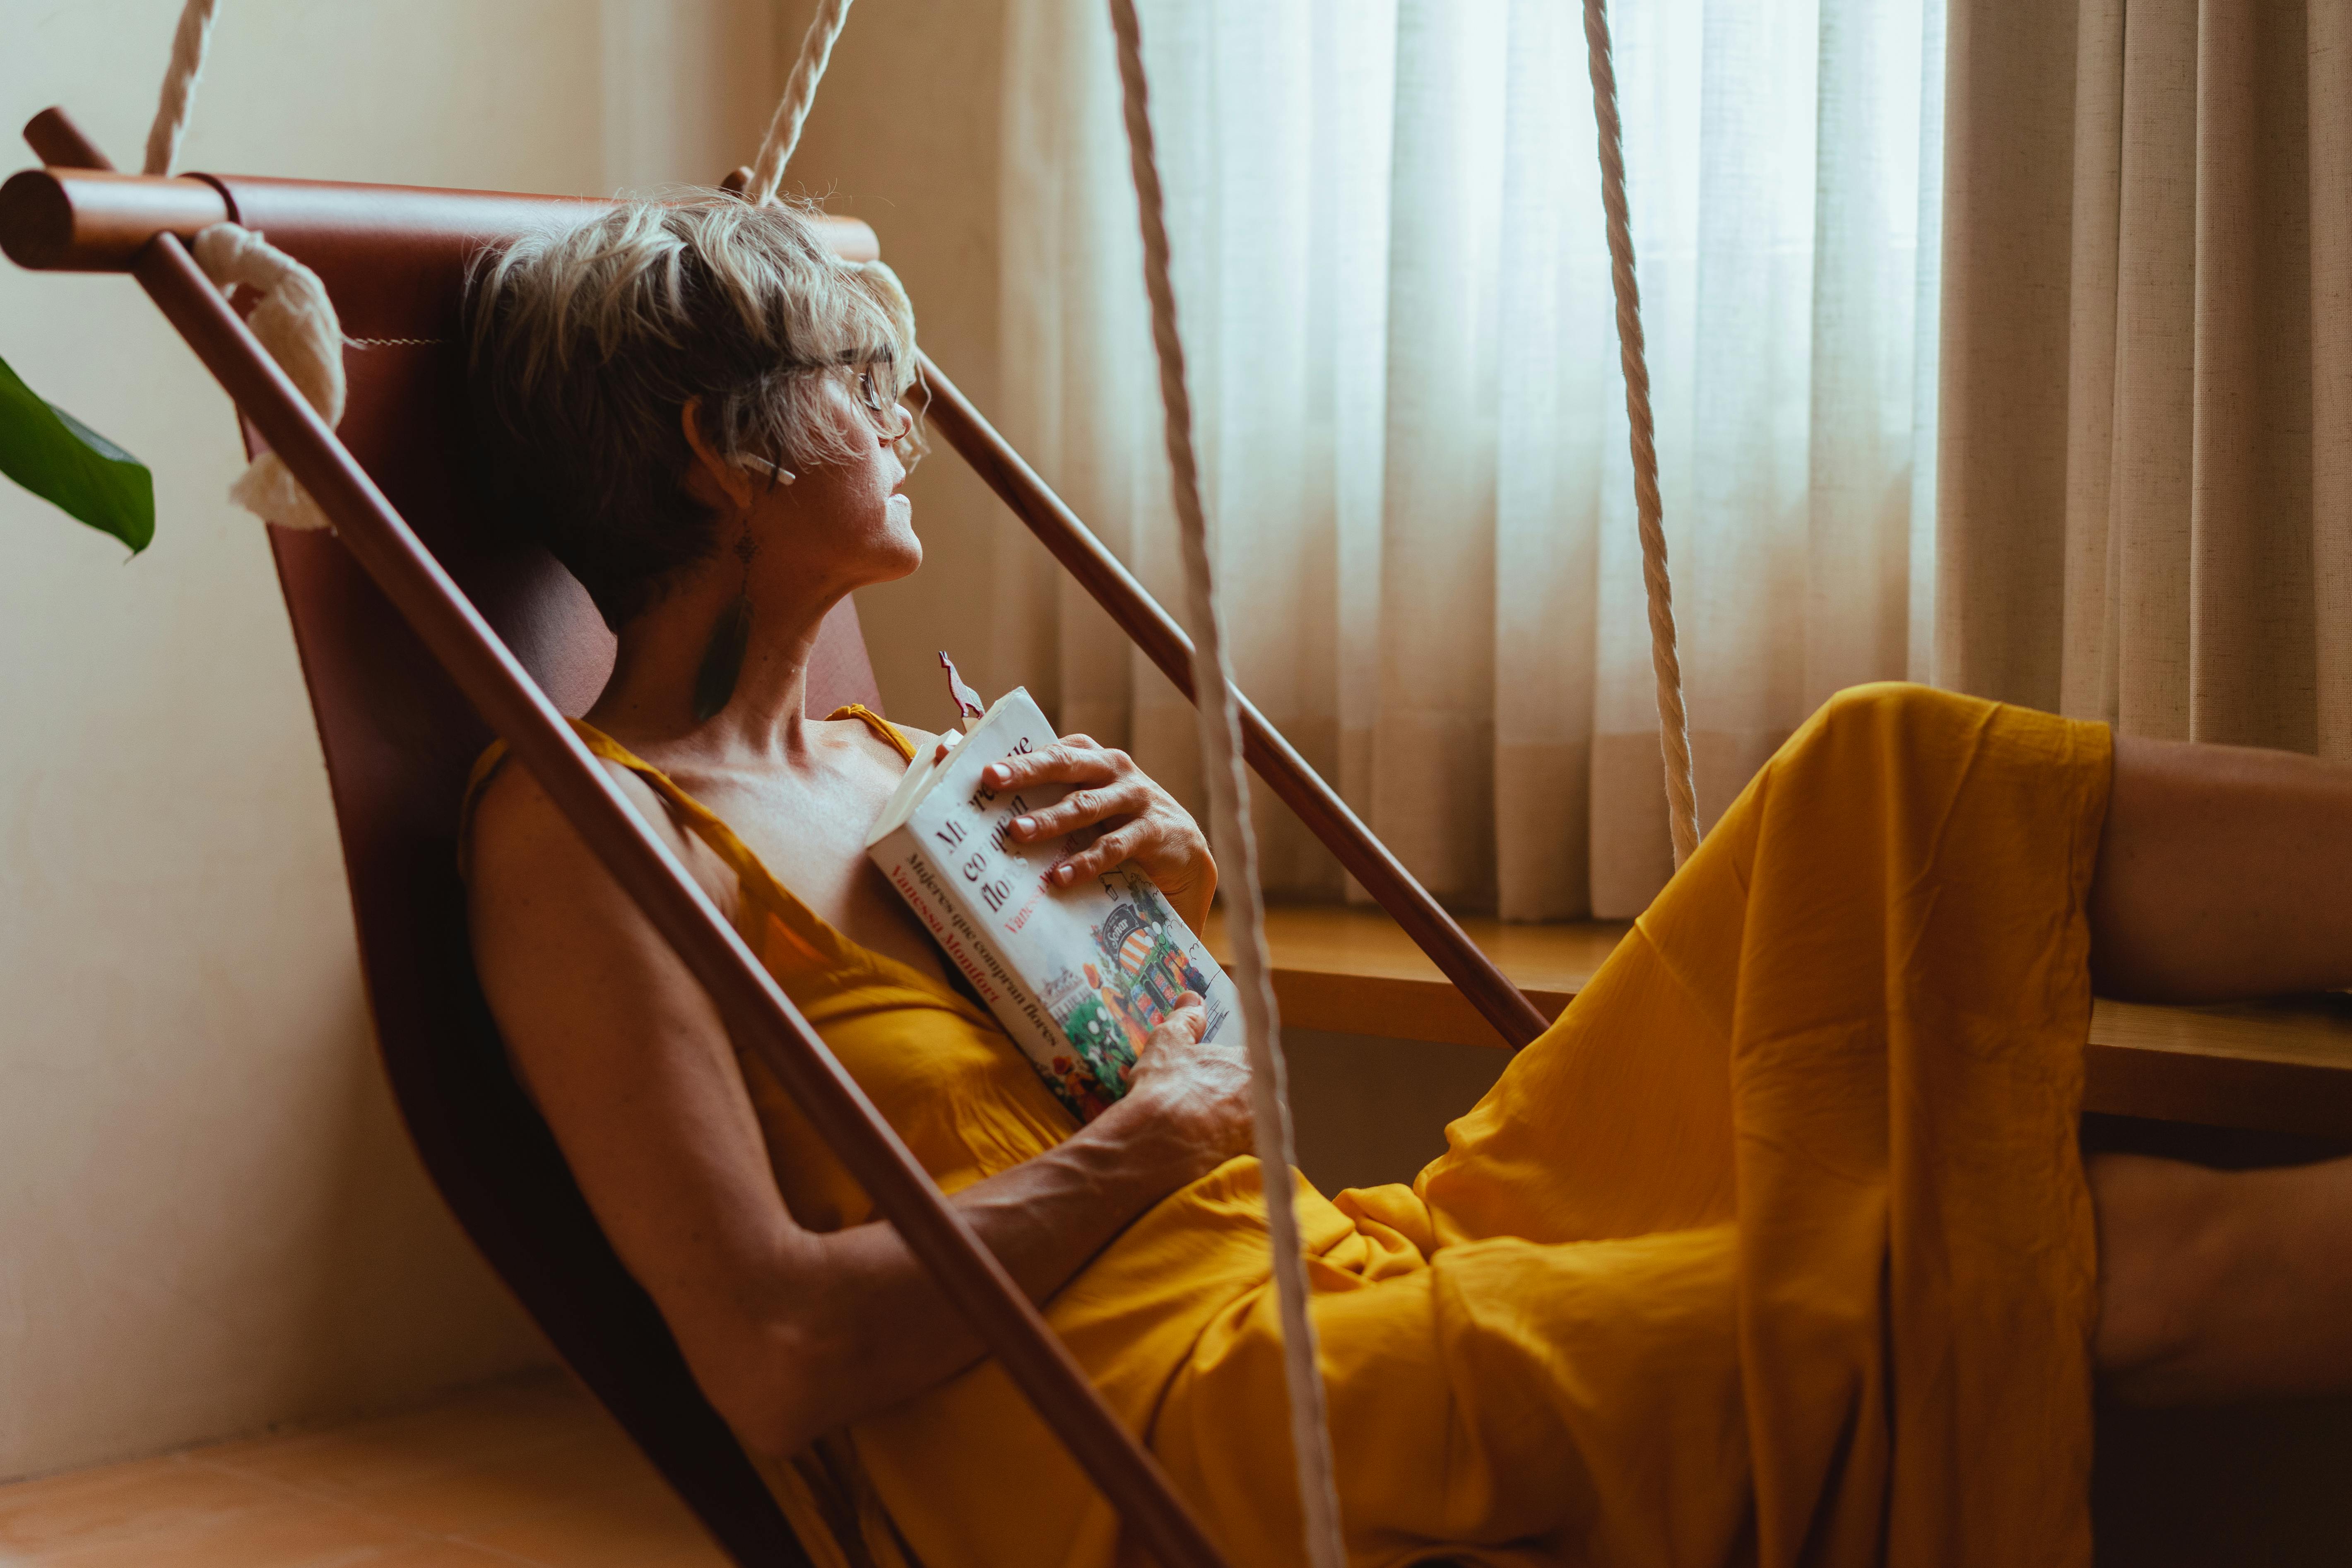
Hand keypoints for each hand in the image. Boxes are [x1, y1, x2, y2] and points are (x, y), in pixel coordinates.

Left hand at [984, 735, 1215, 929]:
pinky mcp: (1155, 831)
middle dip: (1025, 770)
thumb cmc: (1119, 828)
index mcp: (1089, 758)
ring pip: (1086, 805)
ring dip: (1051, 819)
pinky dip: (1087, 861)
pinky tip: (1062, 877)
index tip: (963, 756)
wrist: (1184, 857)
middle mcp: (1112, 769)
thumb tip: (986, 817)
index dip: (1008, 753)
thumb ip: (1048, 803)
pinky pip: (1115, 846)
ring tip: (1018, 832)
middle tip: (991, 778)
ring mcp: (1136, 798)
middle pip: (1063, 764)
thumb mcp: (1085, 809)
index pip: (1045, 750)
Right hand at [1112, 995, 1251, 1178]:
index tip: (1200, 1079)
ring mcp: (1259, 1132)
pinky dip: (1226, 1153)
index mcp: (1249, 1061)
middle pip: (1247, 1093)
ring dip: (1227, 1126)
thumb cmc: (1165, 1089)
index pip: (1241, 1060)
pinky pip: (1242, 1154)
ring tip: (1195, 1132)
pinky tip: (1202, 1154)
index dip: (1218, 1070)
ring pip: (1246, 1125)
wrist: (1159, 1146)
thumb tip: (1193, 999)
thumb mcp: (1167, 1042)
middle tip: (1194, 1106)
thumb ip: (1186, 1019)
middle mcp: (1263, 1095)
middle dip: (1225, 1098)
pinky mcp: (1250, 1162)